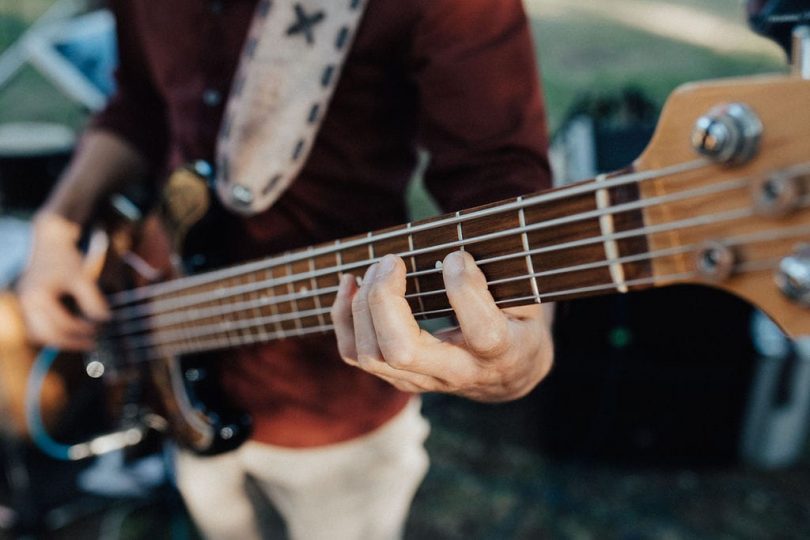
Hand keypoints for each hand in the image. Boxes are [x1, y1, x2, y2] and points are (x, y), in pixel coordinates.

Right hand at [17, 213, 108, 350]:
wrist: (48, 244)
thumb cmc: (65, 259)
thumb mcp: (82, 277)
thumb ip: (92, 300)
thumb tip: (104, 321)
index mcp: (38, 296)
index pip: (63, 324)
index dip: (84, 330)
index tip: (101, 329)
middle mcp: (26, 303)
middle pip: (47, 335)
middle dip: (71, 342)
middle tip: (92, 343)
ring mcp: (23, 306)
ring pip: (38, 336)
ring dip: (59, 341)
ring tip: (82, 340)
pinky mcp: (25, 307)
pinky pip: (35, 329)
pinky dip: (51, 335)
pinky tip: (69, 334)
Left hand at [331, 251, 553, 401]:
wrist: (508, 374)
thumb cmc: (518, 322)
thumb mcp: (528, 298)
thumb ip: (502, 276)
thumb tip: (455, 253)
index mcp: (501, 353)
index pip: (483, 333)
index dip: (465, 289)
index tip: (457, 256)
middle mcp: (457, 374)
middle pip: (402, 351)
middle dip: (385, 299)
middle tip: (393, 261)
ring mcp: (423, 381)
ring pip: (372, 355)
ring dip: (363, 305)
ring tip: (375, 268)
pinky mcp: (398, 378)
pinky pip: (355, 354)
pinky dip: (344, 317)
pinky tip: (351, 285)